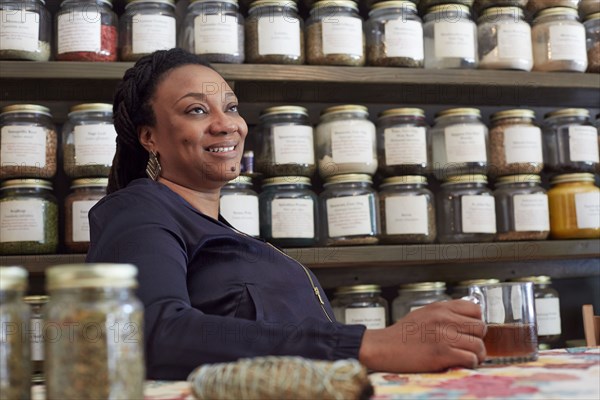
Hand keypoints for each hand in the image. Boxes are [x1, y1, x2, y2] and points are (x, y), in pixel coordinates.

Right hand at [358, 299, 486, 371]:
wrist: (383, 347)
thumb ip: (444, 314)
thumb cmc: (402, 334)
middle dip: (477, 339)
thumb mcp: (423, 314)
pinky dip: (468, 364)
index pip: (475, 309)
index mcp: (440, 307)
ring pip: (478, 345)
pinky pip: (470, 359)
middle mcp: (444, 319)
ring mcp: (443, 336)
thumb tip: (466, 321)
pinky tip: (458, 363)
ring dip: (475, 355)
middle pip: (480, 328)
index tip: (469, 330)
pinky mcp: (441, 354)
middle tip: (467, 346)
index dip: (475, 322)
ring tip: (465, 357)